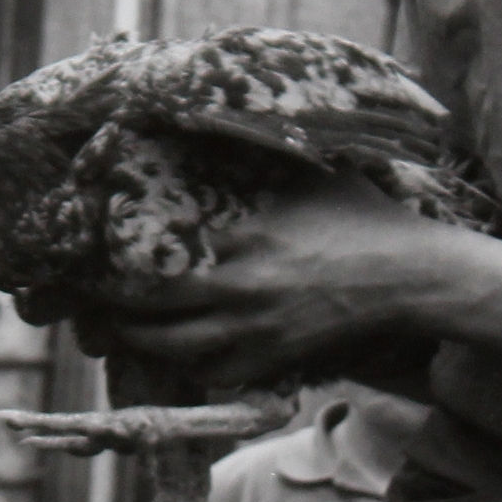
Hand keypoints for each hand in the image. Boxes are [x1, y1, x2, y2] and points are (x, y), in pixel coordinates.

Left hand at [105, 170, 448, 386]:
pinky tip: (181, 355)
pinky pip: (217, 375)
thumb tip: (224, 126)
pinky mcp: (276, 361)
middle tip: (89, 307)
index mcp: (244, 239)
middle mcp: (242, 291)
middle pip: (154, 313)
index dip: (124, 259)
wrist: (412, 277)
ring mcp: (257, 333)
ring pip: (178, 352)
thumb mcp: (308, 177)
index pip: (164, 253)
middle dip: (113, 313)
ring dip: (142, 346)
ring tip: (118, 336)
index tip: (96, 253)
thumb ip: (263, 163)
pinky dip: (192, 368)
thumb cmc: (363, 217)